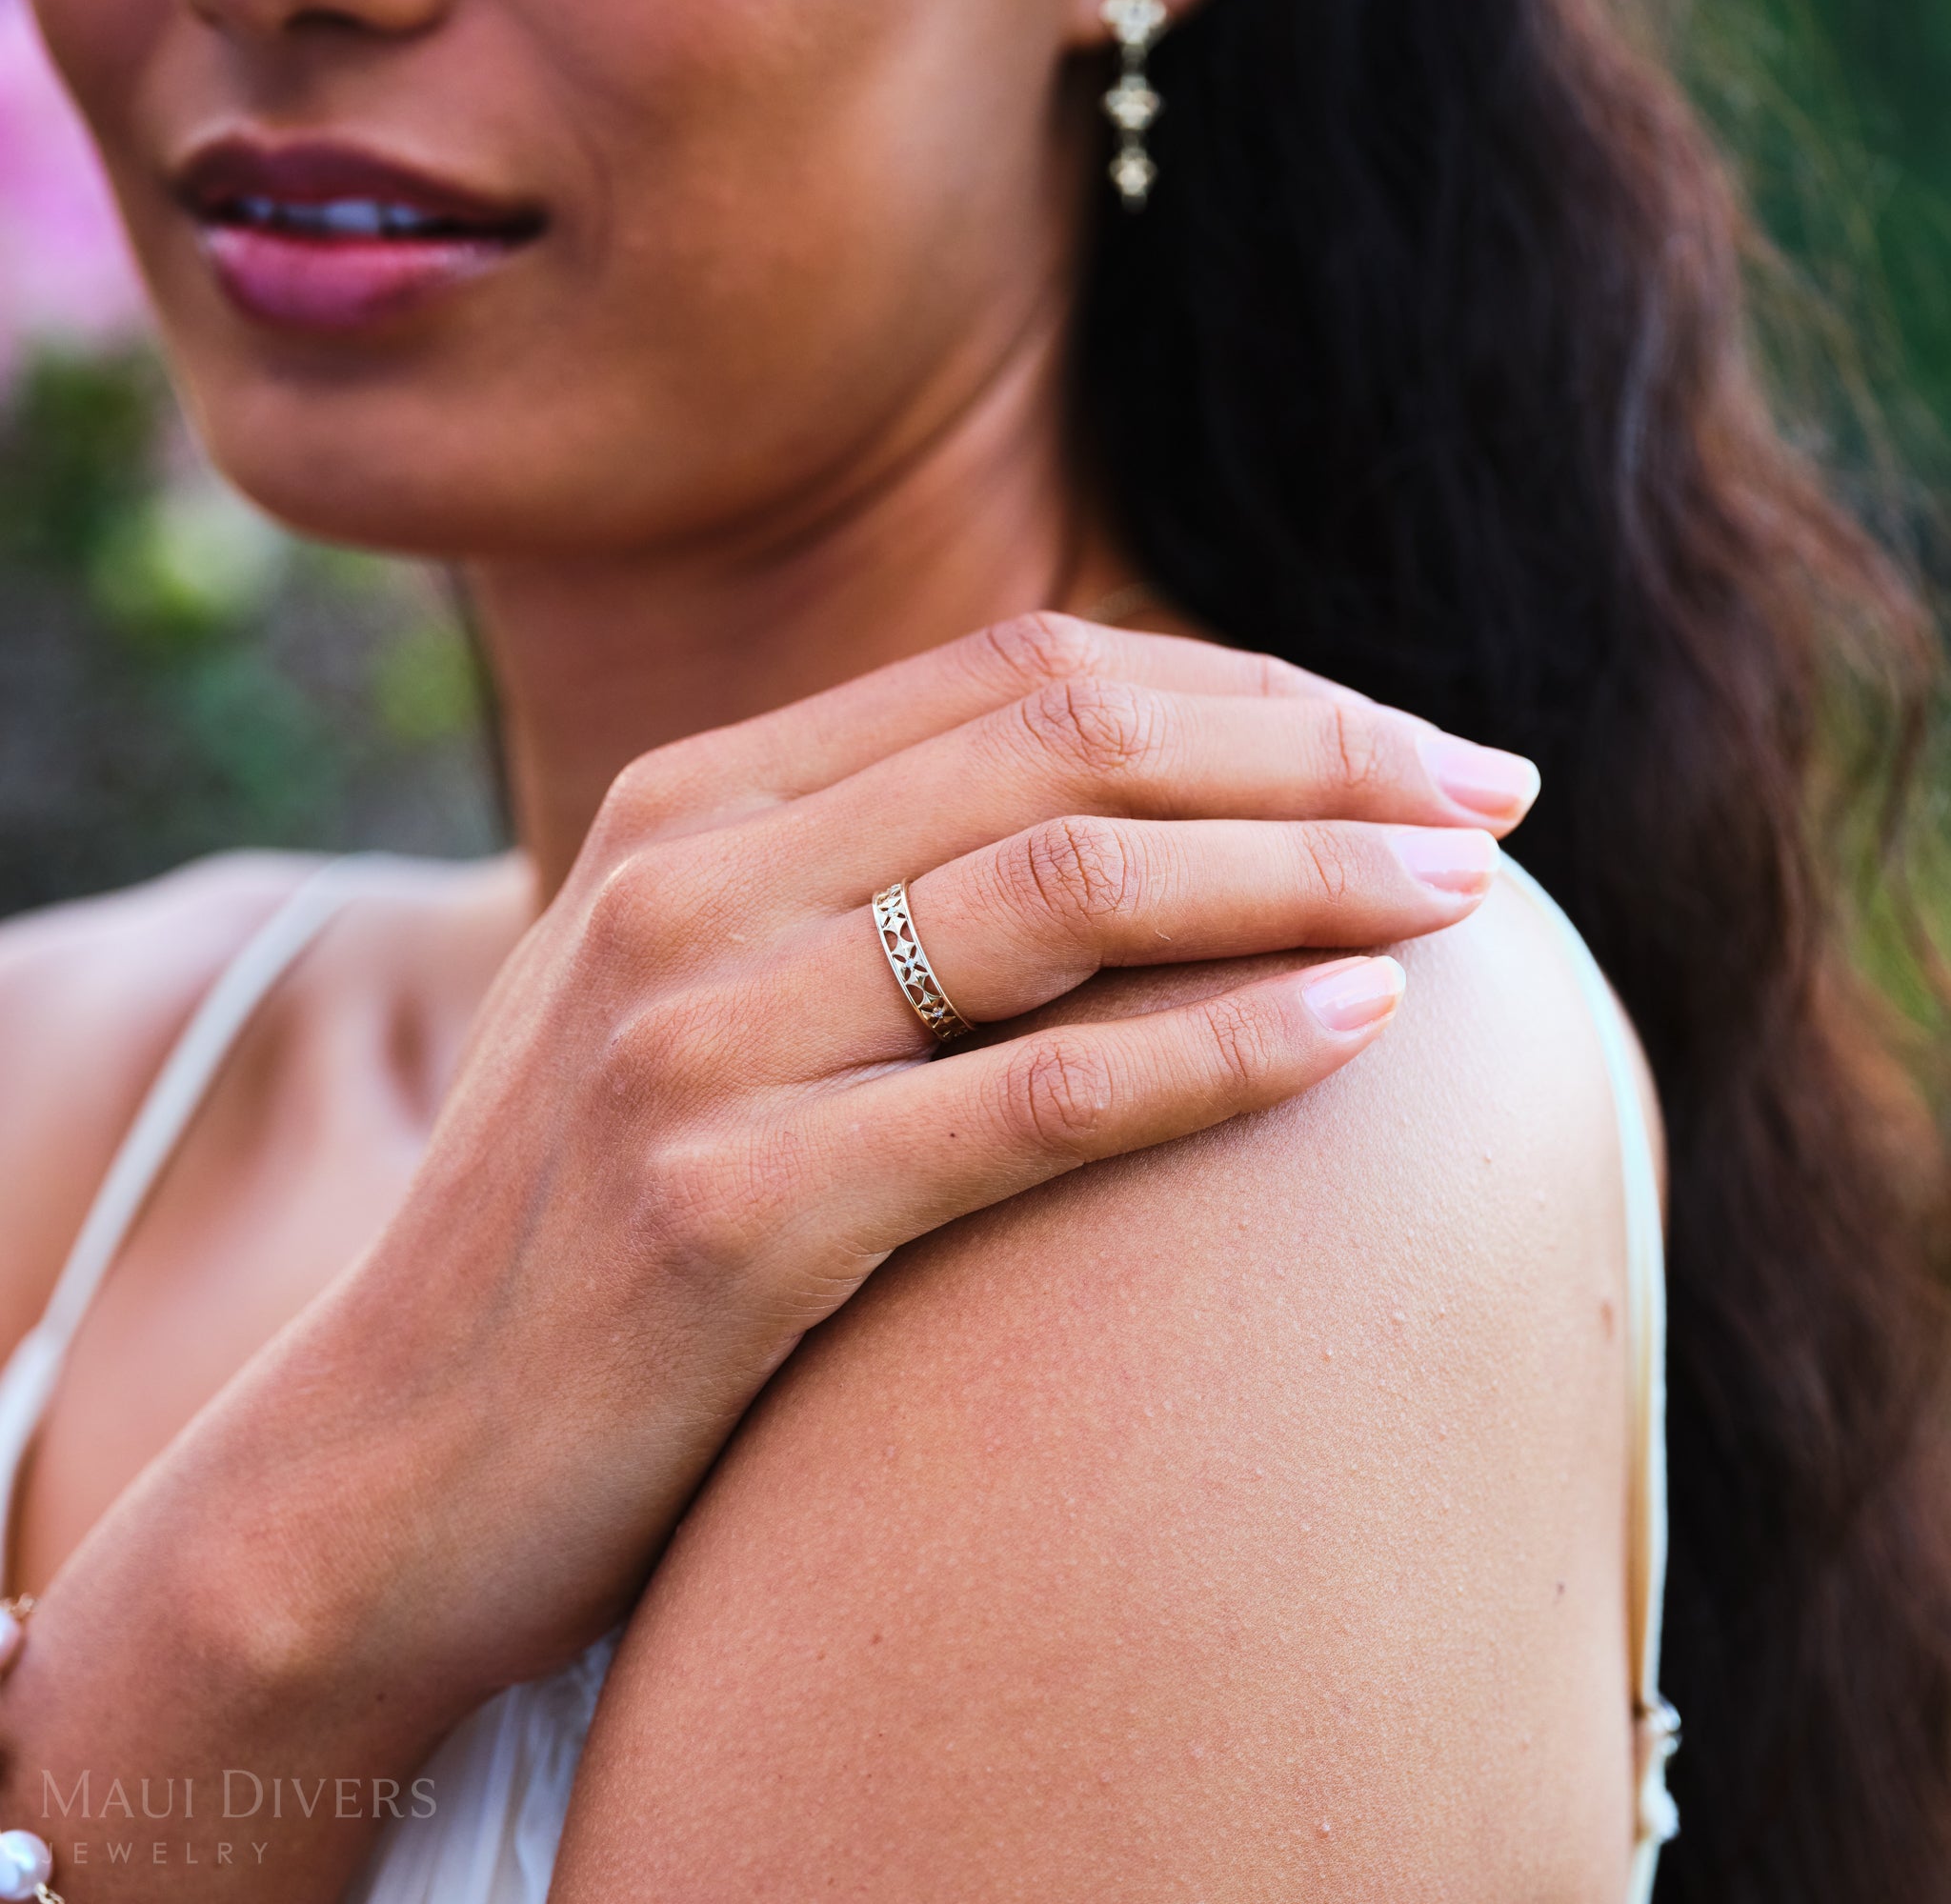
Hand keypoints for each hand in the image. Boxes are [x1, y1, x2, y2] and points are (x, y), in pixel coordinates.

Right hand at [279, 613, 1537, 1706]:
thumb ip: (854, 889)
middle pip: (1071, 745)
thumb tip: (1126, 835)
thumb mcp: (693, 1003)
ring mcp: (698, 1035)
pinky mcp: (730, 1208)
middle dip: (1317, 755)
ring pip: (1072, 891)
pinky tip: (1365, 1032)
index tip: (1406, 745)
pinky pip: (1035, 1097)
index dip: (1244, 691)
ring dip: (1303, 878)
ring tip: (1470, 897)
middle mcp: (688, 880)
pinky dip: (1218, 1053)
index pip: (1020, 674)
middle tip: (1491, 797)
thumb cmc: (581, 1233)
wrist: (388, 1465)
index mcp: (688, 802)